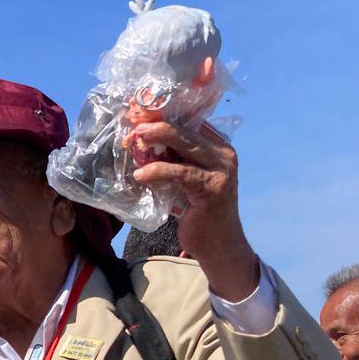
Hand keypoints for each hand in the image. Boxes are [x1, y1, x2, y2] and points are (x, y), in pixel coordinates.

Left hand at [126, 120, 259, 300]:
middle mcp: (223, 155)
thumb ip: (175, 162)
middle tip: (135, 123)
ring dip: (157, 139)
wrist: (219, 246)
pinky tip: (140, 175)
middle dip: (158, 123)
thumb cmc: (199, 213)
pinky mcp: (211, 188)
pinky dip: (158, 171)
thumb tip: (143, 146)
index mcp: (218, 148)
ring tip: (135, 140)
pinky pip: (180, 173)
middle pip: (188, 129)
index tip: (141, 113)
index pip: (191, 123)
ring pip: (186, 144)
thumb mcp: (186, 181)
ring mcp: (220, 170)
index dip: (166, 116)